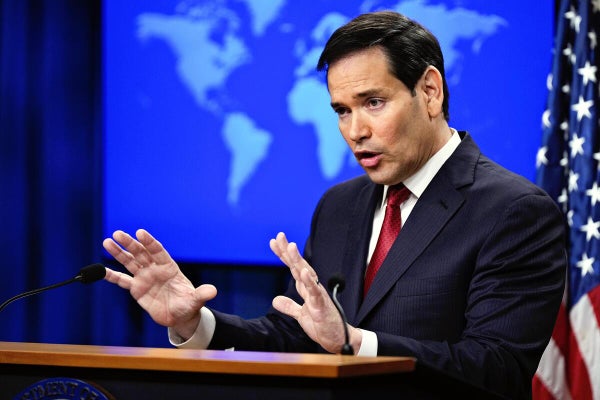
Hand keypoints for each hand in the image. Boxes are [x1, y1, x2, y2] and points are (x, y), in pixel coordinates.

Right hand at [102, 229, 216, 338]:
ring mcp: (145, 278)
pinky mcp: (137, 289)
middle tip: (118, 233)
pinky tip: (101, 270)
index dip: (150, 242)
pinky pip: (122, 280)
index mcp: (169, 268)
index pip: (158, 252)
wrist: (180, 316)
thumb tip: (213, 291)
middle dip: (130, 244)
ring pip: (130, 262)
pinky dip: (112, 276)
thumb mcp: (195, 301)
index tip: (140, 232)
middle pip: (141, 253)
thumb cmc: (188, 305)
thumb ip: (201, 294)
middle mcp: (155, 269)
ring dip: (119, 253)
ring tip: (107, 242)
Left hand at [269, 232, 361, 353]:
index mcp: (306, 288)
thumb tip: (275, 300)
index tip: (274, 242)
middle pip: (298, 265)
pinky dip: (309, 282)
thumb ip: (289, 306)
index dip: (283, 255)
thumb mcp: (301, 315)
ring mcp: (317, 295)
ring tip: (291, 247)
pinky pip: (315, 292)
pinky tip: (303, 272)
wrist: (338, 339)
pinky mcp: (322, 306)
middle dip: (289, 251)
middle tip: (280, 236)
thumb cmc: (322, 325)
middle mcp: (312, 287)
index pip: (293, 267)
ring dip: (298, 260)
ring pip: (307, 274)